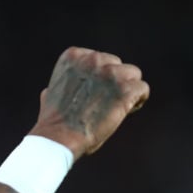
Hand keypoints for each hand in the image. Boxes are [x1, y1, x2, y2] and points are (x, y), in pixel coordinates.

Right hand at [29, 47, 148, 158]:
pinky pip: (143, 88)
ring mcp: (110, 73)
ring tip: (118, 106)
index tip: (95, 93)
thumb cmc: (54, 122)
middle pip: (118, 65)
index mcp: (74, 56)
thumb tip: (53, 90)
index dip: (101, 77)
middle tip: (106, 102)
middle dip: (115, 82)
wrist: (59, 136)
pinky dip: (138, 100)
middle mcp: (93, 59)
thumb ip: (62, 84)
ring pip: (133, 74)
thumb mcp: (50, 93)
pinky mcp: (125, 89)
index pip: (100, 59)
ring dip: (128, 89)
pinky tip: (127, 110)